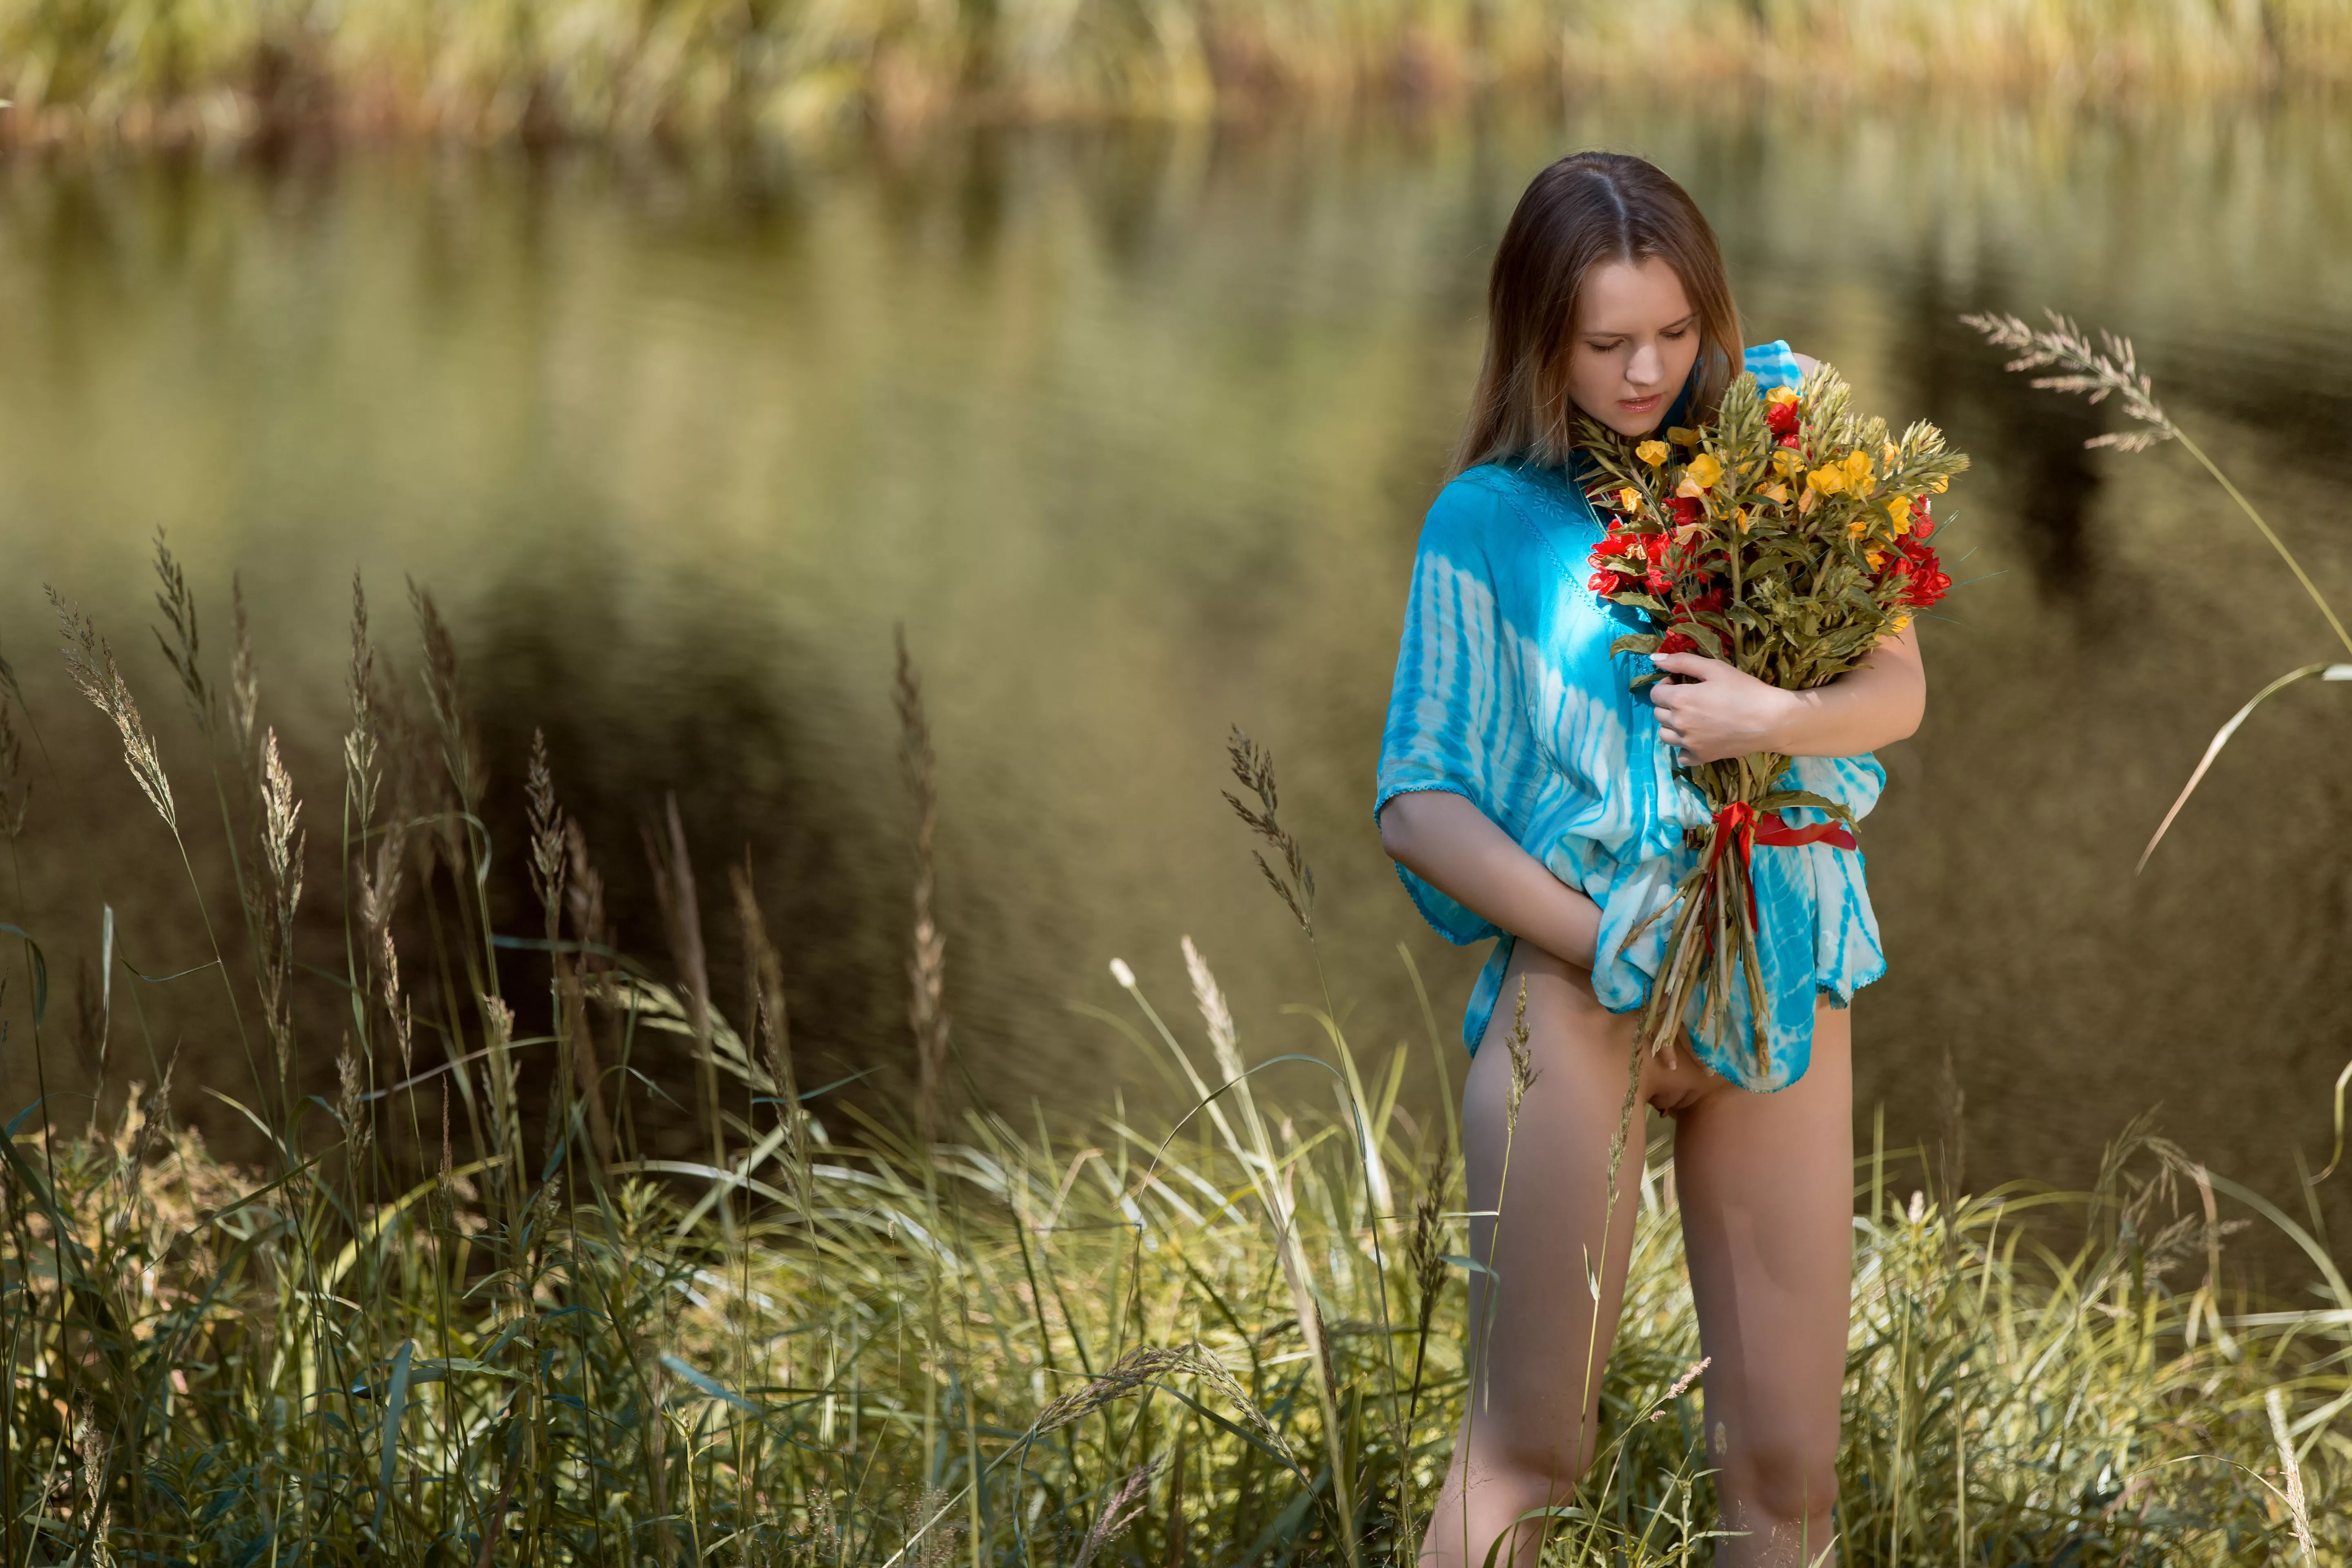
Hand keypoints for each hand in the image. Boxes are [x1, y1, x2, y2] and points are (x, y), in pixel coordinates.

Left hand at [1646, 651, 1800, 764]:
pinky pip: (1681, 756)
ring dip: (1672, 726)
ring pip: (1665, 735)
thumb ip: (1682, 662)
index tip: (1679, 683)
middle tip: (1689, 699)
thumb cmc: (1744, 689)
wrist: (1771, 720)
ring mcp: (1689, 744)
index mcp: (1679, 700)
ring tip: (1691, 718)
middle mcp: (1679, 724)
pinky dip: (1684, 748)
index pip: (1655, 693)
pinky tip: (1696, 739)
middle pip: (1658, 714)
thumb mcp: (1714, 668)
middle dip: (1669, 704)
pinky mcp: (1702, 757)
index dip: (1665, 686)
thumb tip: (1654, 659)